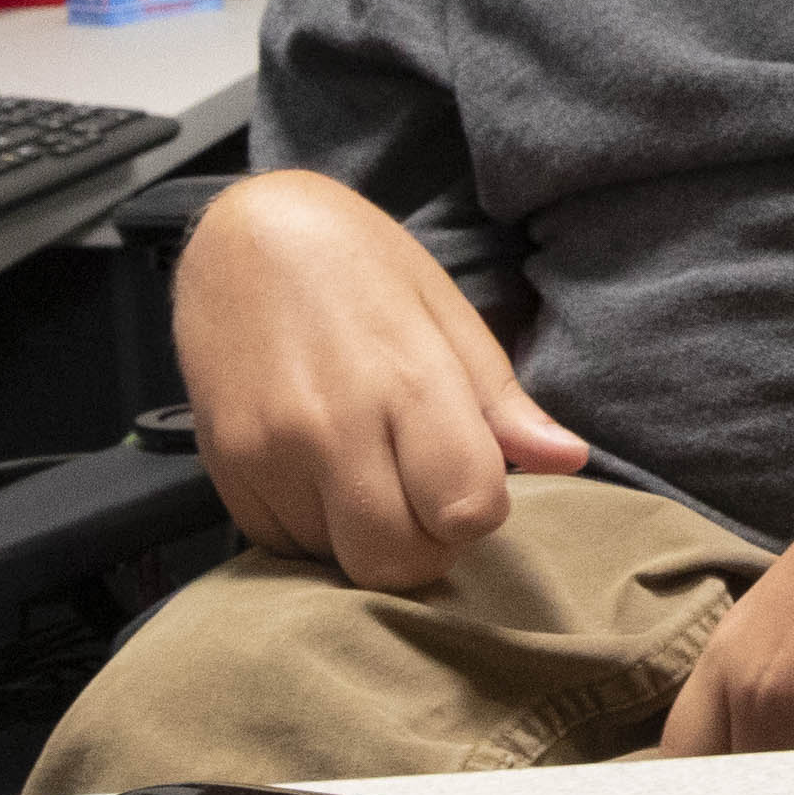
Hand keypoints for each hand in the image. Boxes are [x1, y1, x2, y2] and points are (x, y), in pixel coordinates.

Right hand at [170, 168, 583, 590]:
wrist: (242, 231)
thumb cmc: (359, 266)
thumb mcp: (445, 313)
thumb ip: (503, 402)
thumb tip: (569, 458)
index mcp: (407, 381)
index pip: (469, 512)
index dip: (478, 509)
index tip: (464, 475)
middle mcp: (332, 426)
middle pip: (399, 564)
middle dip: (422, 544)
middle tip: (417, 491)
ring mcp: (268, 453)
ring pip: (338, 563)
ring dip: (361, 534)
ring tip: (358, 462)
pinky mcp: (224, 471)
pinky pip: (282, 547)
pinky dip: (310, 526)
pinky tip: (314, 468)